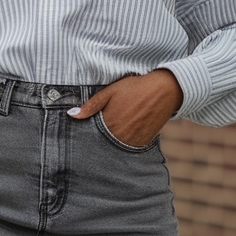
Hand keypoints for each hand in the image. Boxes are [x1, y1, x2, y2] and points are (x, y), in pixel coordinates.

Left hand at [68, 69, 182, 145]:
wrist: (163, 91)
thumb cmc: (135, 88)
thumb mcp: (110, 92)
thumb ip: (91, 105)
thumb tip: (72, 115)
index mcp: (108, 124)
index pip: (91, 136)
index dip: (89, 133)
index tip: (87, 131)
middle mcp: (119, 136)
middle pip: (103, 143)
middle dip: (101, 138)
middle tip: (105, 128)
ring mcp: (132, 141)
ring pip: (116, 146)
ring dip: (113, 140)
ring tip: (119, 125)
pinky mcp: (143, 143)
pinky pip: (129, 147)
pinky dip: (125, 141)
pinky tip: (127, 129)